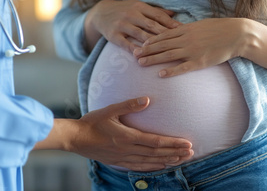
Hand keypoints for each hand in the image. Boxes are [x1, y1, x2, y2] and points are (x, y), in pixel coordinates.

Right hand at [47, 97, 193, 170]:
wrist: (76, 138)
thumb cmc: (92, 122)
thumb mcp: (110, 110)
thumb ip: (129, 105)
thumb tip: (147, 99)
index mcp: (127, 137)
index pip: (156, 142)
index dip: (173, 143)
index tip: (187, 143)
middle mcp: (128, 150)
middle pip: (156, 153)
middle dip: (175, 153)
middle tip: (191, 152)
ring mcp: (123, 158)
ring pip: (150, 162)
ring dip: (167, 161)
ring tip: (182, 160)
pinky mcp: (119, 162)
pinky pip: (140, 167)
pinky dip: (153, 166)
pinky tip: (161, 165)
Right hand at [84, 0, 180, 52]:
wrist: (100, 12)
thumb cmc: (124, 10)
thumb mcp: (138, 6)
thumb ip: (155, 11)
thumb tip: (173, 14)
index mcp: (140, 7)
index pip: (158, 15)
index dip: (170, 23)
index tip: (183, 30)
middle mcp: (131, 14)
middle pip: (151, 25)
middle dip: (165, 33)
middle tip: (178, 41)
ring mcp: (122, 24)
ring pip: (140, 34)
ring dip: (152, 43)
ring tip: (165, 50)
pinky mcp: (113, 35)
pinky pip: (126, 43)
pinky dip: (134, 49)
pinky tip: (143, 56)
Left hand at [133, 18, 247, 77]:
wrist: (236, 34)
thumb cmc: (219, 28)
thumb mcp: (200, 24)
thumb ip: (187, 28)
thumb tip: (176, 29)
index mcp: (186, 30)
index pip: (163, 35)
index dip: (150, 41)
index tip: (140, 45)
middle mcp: (186, 40)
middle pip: (161, 45)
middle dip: (146, 50)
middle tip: (134, 55)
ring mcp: (192, 51)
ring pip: (168, 55)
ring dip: (153, 60)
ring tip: (141, 64)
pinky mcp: (200, 62)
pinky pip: (182, 67)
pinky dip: (171, 71)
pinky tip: (160, 74)